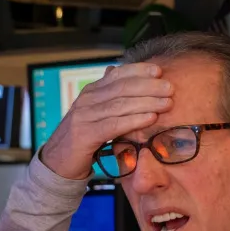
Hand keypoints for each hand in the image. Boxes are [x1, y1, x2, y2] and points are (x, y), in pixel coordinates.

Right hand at [38, 63, 173, 179]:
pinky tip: (151, 118)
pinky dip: (134, 120)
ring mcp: (84, 116)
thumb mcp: (97, 112)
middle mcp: (87, 99)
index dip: (139, 70)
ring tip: (167, 103)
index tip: (160, 70)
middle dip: (149, 86)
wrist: (59, 161)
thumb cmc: (85, 135)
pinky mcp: (85, 134)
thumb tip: (116, 70)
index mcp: (92, 91)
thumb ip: (108, 94)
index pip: (117, 74)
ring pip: (120, 105)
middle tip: (170, 88)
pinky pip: (114, 125)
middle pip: (122, 88)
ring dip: (147, 103)